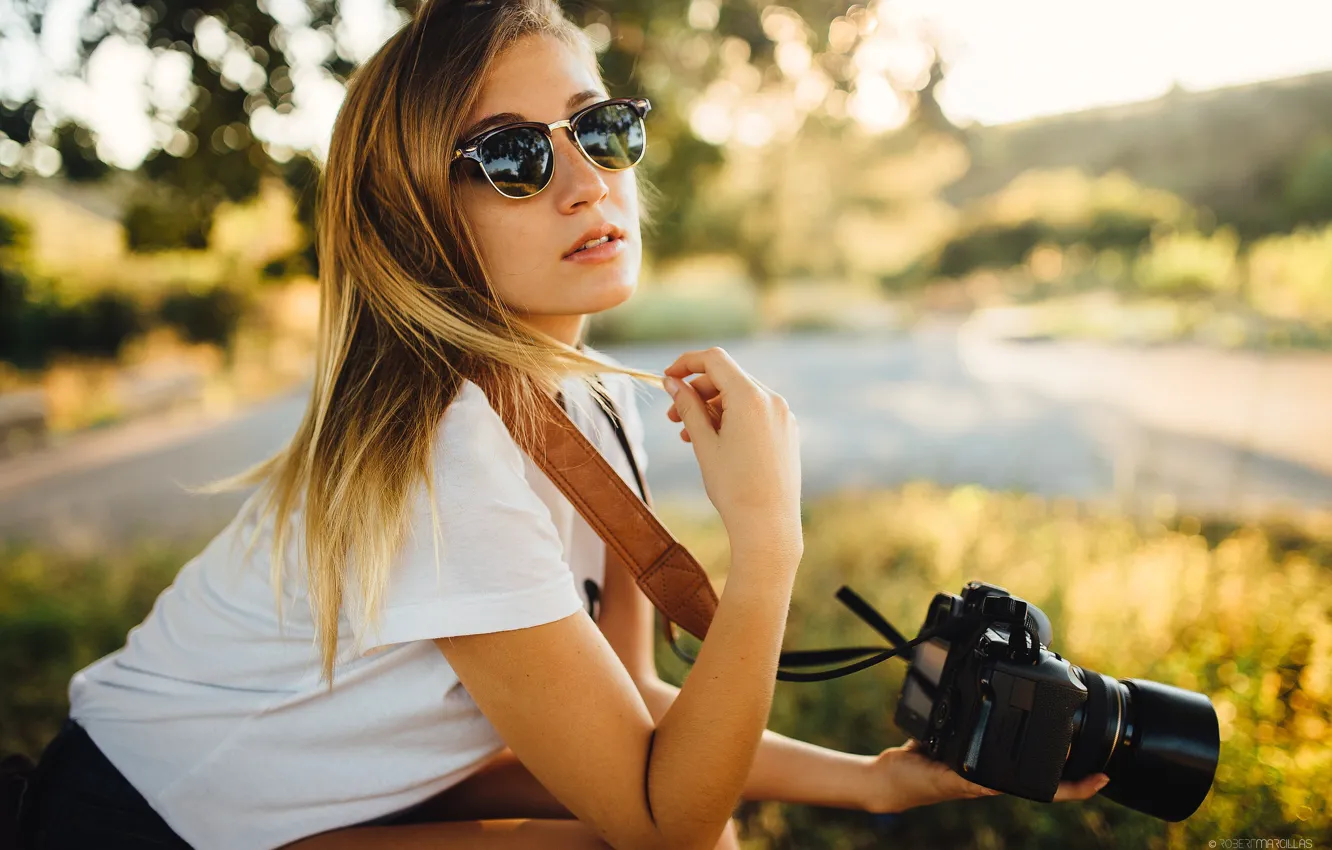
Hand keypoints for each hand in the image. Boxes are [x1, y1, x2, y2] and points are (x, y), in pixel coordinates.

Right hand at [661, 347, 801, 560]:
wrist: (768, 525)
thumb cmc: (733, 487)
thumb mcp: (703, 443)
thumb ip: (687, 406)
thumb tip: (672, 382)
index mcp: (750, 397)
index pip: (714, 360)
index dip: (686, 363)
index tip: (667, 378)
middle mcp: (771, 400)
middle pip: (727, 378)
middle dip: (697, 392)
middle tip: (672, 417)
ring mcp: (782, 415)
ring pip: (740, 396)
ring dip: (712, 408)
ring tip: (689, 436)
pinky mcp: (786, 431)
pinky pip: (755, 413)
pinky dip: (732, 419)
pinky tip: (715, 442)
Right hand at [859, 740, 1109, 814]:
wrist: (890, 778)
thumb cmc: (914, 782)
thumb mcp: (942, 778)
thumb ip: (966, 779)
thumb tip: (992, 784)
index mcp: (992, 784)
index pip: (1043, 791)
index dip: (1075, 788)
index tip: (1101, 778)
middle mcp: (994, 775)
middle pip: (1043, 775)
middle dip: (1073, 769)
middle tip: (1102, 756)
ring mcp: (985, 762)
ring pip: (1027, 757)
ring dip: (1051, 750)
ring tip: (1075, 734)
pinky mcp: (971, 748)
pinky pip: (1003, 741)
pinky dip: (1019, 733)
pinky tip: (1027, 720)